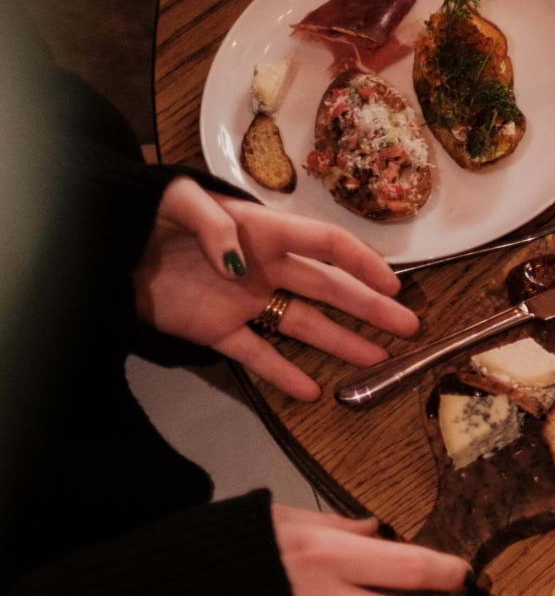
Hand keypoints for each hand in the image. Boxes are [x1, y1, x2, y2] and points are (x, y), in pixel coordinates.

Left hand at [132, 178, 418, 399]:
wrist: (105, 248)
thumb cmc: (148, 213)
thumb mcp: (179, 202)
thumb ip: (214, 225)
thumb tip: (241, 264)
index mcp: (264, 232)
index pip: (327, 245)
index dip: (363, 264)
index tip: (393, 286)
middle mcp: (265, 268)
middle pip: (329, 289)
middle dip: (370, 307)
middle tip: (409, 327)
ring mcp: (244, 302)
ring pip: (303, 323)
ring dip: (341, 341)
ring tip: (378, 360)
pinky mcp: (215, 330)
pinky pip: (255, 354)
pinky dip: (281, 374)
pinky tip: (311, 393)